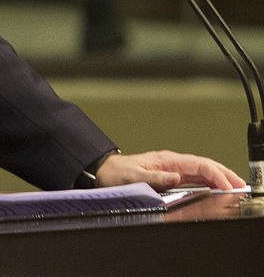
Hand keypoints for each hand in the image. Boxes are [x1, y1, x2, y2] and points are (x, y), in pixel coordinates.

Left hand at [96, 150, 245, 191]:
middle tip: (239, 183)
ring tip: (233, 185)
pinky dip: (208, 181)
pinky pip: (194, 178)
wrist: (106, 171)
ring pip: (201, 171)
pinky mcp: (170, 175)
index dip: (214, 173)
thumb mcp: (135, 177)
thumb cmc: (118, 173)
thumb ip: (156, 177)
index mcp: (167, 160)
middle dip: (223, 173)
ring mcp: (172, 168)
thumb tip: (177, 177)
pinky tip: (215, 187)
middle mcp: (172, 162)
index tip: (226, 184)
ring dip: (218, 177)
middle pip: (204, 165)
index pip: (198, 165)